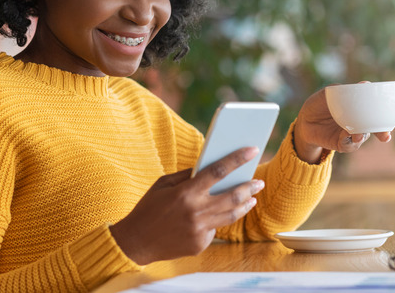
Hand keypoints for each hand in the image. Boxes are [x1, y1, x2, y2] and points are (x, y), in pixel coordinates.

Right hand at [110, 146, 264, 264]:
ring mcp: (199, 230)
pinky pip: (214, 229)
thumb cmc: (148, 208)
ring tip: (251, 198)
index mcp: (186, 193)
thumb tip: (209, 167)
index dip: (237, 159)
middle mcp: (196, 212)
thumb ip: (187, 176)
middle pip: (233, 196)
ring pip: (231, 216)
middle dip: (249, 187)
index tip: (252, 149)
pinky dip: (217, 220)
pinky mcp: (199, 244)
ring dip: (244, 205)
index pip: (218, 171)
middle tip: (259, 181)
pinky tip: (218, 215)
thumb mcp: (163, 184)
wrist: (135, 242)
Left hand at [293, 86, 390, 163]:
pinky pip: (349, 146)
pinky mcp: (342, 144)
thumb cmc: (318, 104)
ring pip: (362, 137)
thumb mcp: (328, 93)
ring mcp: (351, 134)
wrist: (304, 121)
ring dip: (362, 136)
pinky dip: (350, 142)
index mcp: (359, 109)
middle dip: (382, 132)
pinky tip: (347, 136)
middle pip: (375, 128)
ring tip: (357, 134)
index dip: (386, 115)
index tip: (392, 117)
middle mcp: (358, 122)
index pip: (376, 112)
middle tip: (385, 136)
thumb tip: (365, 85)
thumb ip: (344, 90)